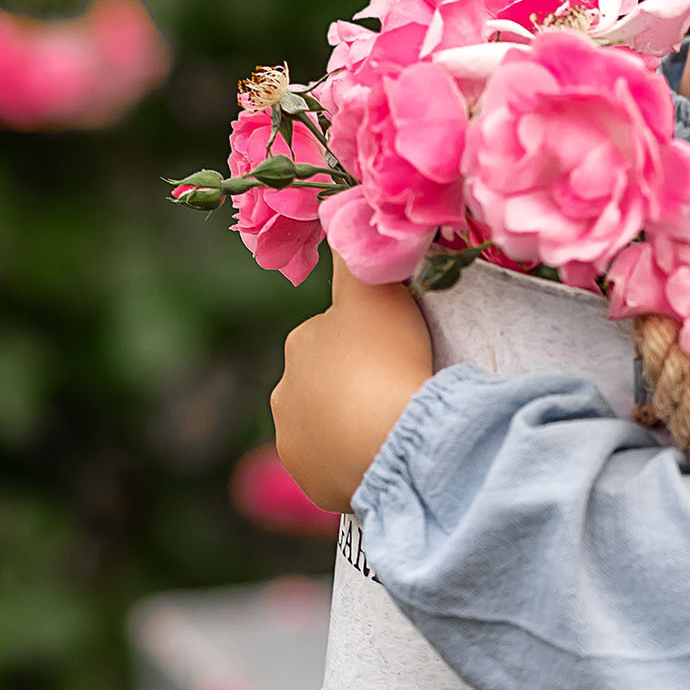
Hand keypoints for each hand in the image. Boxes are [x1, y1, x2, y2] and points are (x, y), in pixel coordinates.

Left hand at [271, 259, 432, 512]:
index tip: (402, 350)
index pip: (337, 333)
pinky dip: (360, 461)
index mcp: (299, 344)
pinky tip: (388, 455)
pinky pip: (339, 467)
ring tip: (397, 426)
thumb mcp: (376, 289)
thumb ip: (358, 252)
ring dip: (359, 424)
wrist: (393, 442)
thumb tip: (339, 206)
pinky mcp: (313, 483)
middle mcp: (285, 393)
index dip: (372, 339)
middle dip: (360, 383)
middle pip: (331, 381)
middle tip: (404, 387)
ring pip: (333, 425)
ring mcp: (296, 444)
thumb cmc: (388, 359)